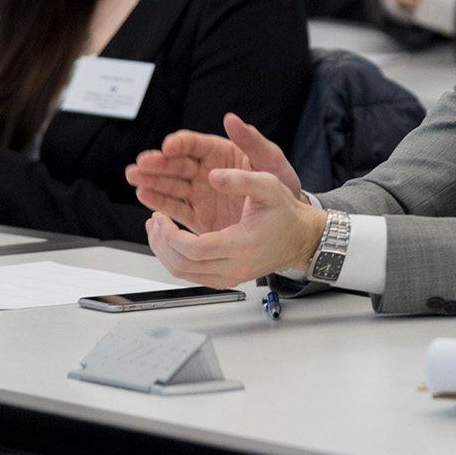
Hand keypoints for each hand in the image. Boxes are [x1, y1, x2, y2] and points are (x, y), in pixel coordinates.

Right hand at [128, 113, 302, 232]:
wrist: (287, 222)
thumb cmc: (280, 185)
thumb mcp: (270, 161)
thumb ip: (251, 142)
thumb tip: (232, 119)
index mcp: (221, 152)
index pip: (193, 144)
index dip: (179, 144)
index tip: (168, 147)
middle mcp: (205, 170)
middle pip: (175, 163)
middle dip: (156, 163)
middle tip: (141, 164)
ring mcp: (199, 193)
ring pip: (170, 184)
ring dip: (151, 180)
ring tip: (134, 177)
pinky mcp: (198, 216)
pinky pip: (175, 208)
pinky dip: (159, 202)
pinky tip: (144, 195)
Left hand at [144, 170, 327, 285]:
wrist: (300, 238)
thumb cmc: (285, 214)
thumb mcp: (268, 186)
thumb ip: (241, 180)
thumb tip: (213, 176)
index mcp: (241, 244)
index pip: (194, 250)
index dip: (170, 235)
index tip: (161, 217)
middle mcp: (234, 266)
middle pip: (183, 265)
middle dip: (161, 242)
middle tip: (155, 221)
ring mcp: (229, 276)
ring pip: (184, 273)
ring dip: (164, 252)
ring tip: (159, 229)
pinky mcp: (226, 278)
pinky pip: (192, 275)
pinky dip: (176, 260)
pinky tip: (172, 241)